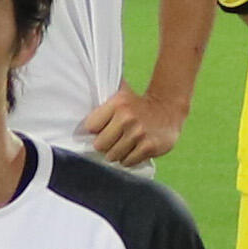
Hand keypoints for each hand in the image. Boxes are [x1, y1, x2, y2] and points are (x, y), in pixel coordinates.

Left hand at [75, 83, 192, 168]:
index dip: (96, 130)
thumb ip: (102, 94)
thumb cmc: (137, 104)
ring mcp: (138, 133)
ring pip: (113, 156)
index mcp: (117, 103)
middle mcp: (127, 118)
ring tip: (125, 145)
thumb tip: (79, 86)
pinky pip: (128, 162)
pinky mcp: (149, 147)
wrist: (168, 109)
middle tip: (114, 140)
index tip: (102, 129)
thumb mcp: (121, 93)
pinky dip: (129, 159)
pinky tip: (134, 149)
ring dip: (117, 154)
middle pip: (100, 145)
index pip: (90, 126)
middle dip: (105, 145)